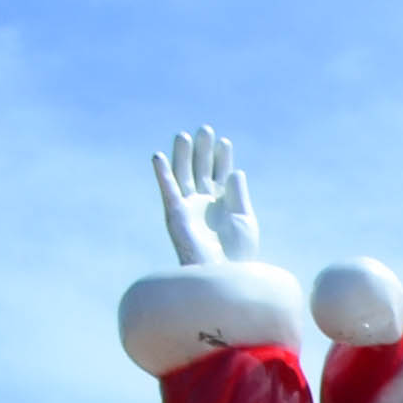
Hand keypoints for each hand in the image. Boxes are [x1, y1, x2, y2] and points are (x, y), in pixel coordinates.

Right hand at [151, 129, 259, 265]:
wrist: (224, 273)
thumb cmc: (238, 252)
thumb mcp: (243, 219)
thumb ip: (238, 195)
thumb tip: (236, 171)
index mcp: (222, 202)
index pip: (220, 173)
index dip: (221, 158)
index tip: (224, 142)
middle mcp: (203, 201)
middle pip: (201, 169)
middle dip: (203, 150)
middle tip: (205, 129)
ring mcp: (188, 206)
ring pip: (183, 174)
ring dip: (182, 155)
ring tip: (184, 135)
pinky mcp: (175, 213)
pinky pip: (167, 189)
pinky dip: (162, 173)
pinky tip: (159, 156)